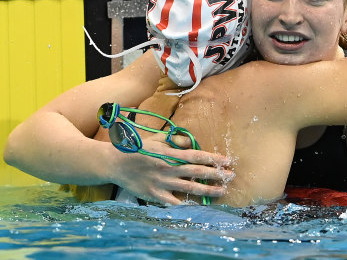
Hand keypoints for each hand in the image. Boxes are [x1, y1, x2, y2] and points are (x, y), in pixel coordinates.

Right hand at [109, 133, 232, 204]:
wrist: (115, 163)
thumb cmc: (138, 148)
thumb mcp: (157, 139)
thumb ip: (175, 141)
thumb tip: (191, 143)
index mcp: (170, 154)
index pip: (197, 156)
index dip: (214, 159)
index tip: (227, 160)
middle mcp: (168, 169)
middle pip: (198, 172)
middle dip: (217, 174)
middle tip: (231, 176)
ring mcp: (162, 183)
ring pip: (190, 188)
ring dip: (208, 190)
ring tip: (221, 191)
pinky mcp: (154, 195)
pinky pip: (173, 202)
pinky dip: (186, 204)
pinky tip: (198, 206)